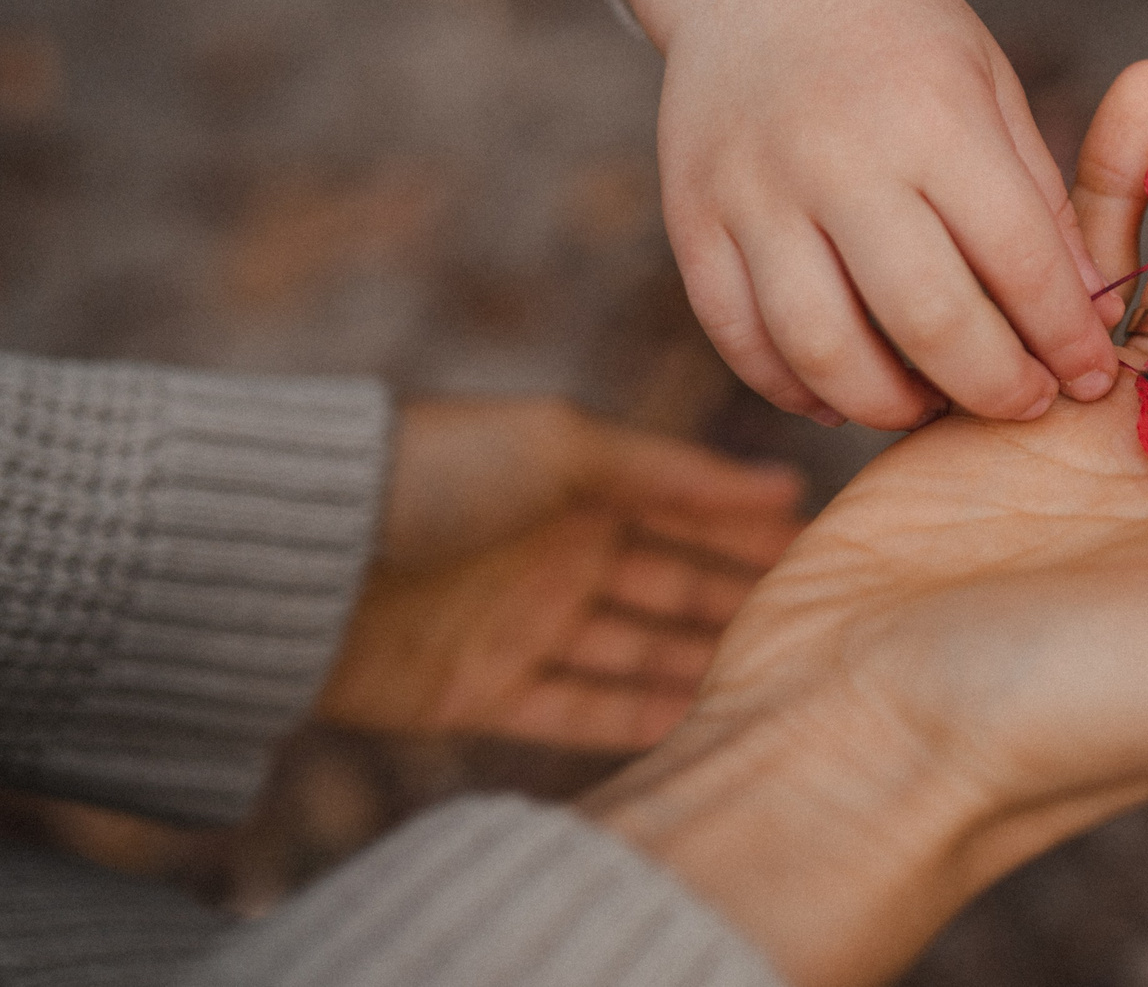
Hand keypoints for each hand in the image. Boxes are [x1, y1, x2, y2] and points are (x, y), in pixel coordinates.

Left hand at [314, 397, 804, 750]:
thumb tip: (783, 482)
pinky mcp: (479, 690)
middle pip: (665, 583)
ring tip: (768, 681)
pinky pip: (571, 709)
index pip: (684, 508)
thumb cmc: (442, 473)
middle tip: (813, 623)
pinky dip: (628, 716)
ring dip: (692, 663)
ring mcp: (518, 622)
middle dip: (732, 600)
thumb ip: (677, 473)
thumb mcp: (569, 446)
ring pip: (628, 649)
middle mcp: (555, 550)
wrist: (305, 552)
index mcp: (577, 481)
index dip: (747, 529)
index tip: (823, 547)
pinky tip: (692, 720)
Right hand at [593, 0, 1121, 431]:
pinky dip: (795, 387)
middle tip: (1021, 404)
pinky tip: (844, 391)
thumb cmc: (896, 27)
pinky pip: (739, 337)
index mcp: (933, 113)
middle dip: (991, 387)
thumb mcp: (987, 81)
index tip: (1089, 376)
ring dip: (889, 404)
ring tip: (930, 402)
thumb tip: (1079, 311)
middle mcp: (838, 155)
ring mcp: (753, 191)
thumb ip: (1035, 196)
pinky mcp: (690, 217)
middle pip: (926, 320)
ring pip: (822, 350)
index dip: (1064, 337)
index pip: (1018, 260)